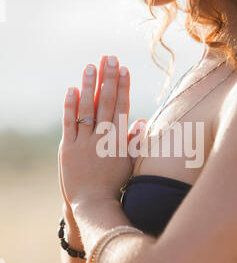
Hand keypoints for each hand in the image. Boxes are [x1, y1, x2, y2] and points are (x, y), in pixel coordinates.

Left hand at [59, 55, 145, 206]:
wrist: (93, 204)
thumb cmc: (114, 185)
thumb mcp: (130, 164)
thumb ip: (136, 142)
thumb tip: (142, 121)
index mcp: (119, 140)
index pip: (122, 108)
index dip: (123, 87)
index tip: (123, 69)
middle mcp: (103, 138)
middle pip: (107, 103)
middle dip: (108, 79)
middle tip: (109, 58)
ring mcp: (84, 143)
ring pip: (87, 109)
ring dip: (90, 86)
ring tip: (91, 66)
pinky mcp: (68, 149)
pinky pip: (69, 124)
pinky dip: (70, 106)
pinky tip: (72, 89)